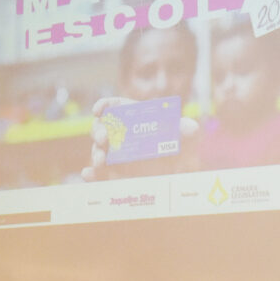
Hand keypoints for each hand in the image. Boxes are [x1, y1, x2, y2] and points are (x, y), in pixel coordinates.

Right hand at [81, 97, 200, 180]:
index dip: (103, 106)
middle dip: (99, 132)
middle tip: (103, 139)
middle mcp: (116, 131)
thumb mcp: (177, 135)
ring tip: (100, 161)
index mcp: (128, 115)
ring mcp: (111, 151)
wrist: (170, 166)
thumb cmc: (170, 142)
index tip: (99, 111)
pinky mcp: (111, 171)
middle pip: (100, 127)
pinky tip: (87, 174)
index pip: (111, 106)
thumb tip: (192, 128)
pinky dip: (90, 174)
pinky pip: (97, 171)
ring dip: (96, 153)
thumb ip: (183, 130)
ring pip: (98, 149)